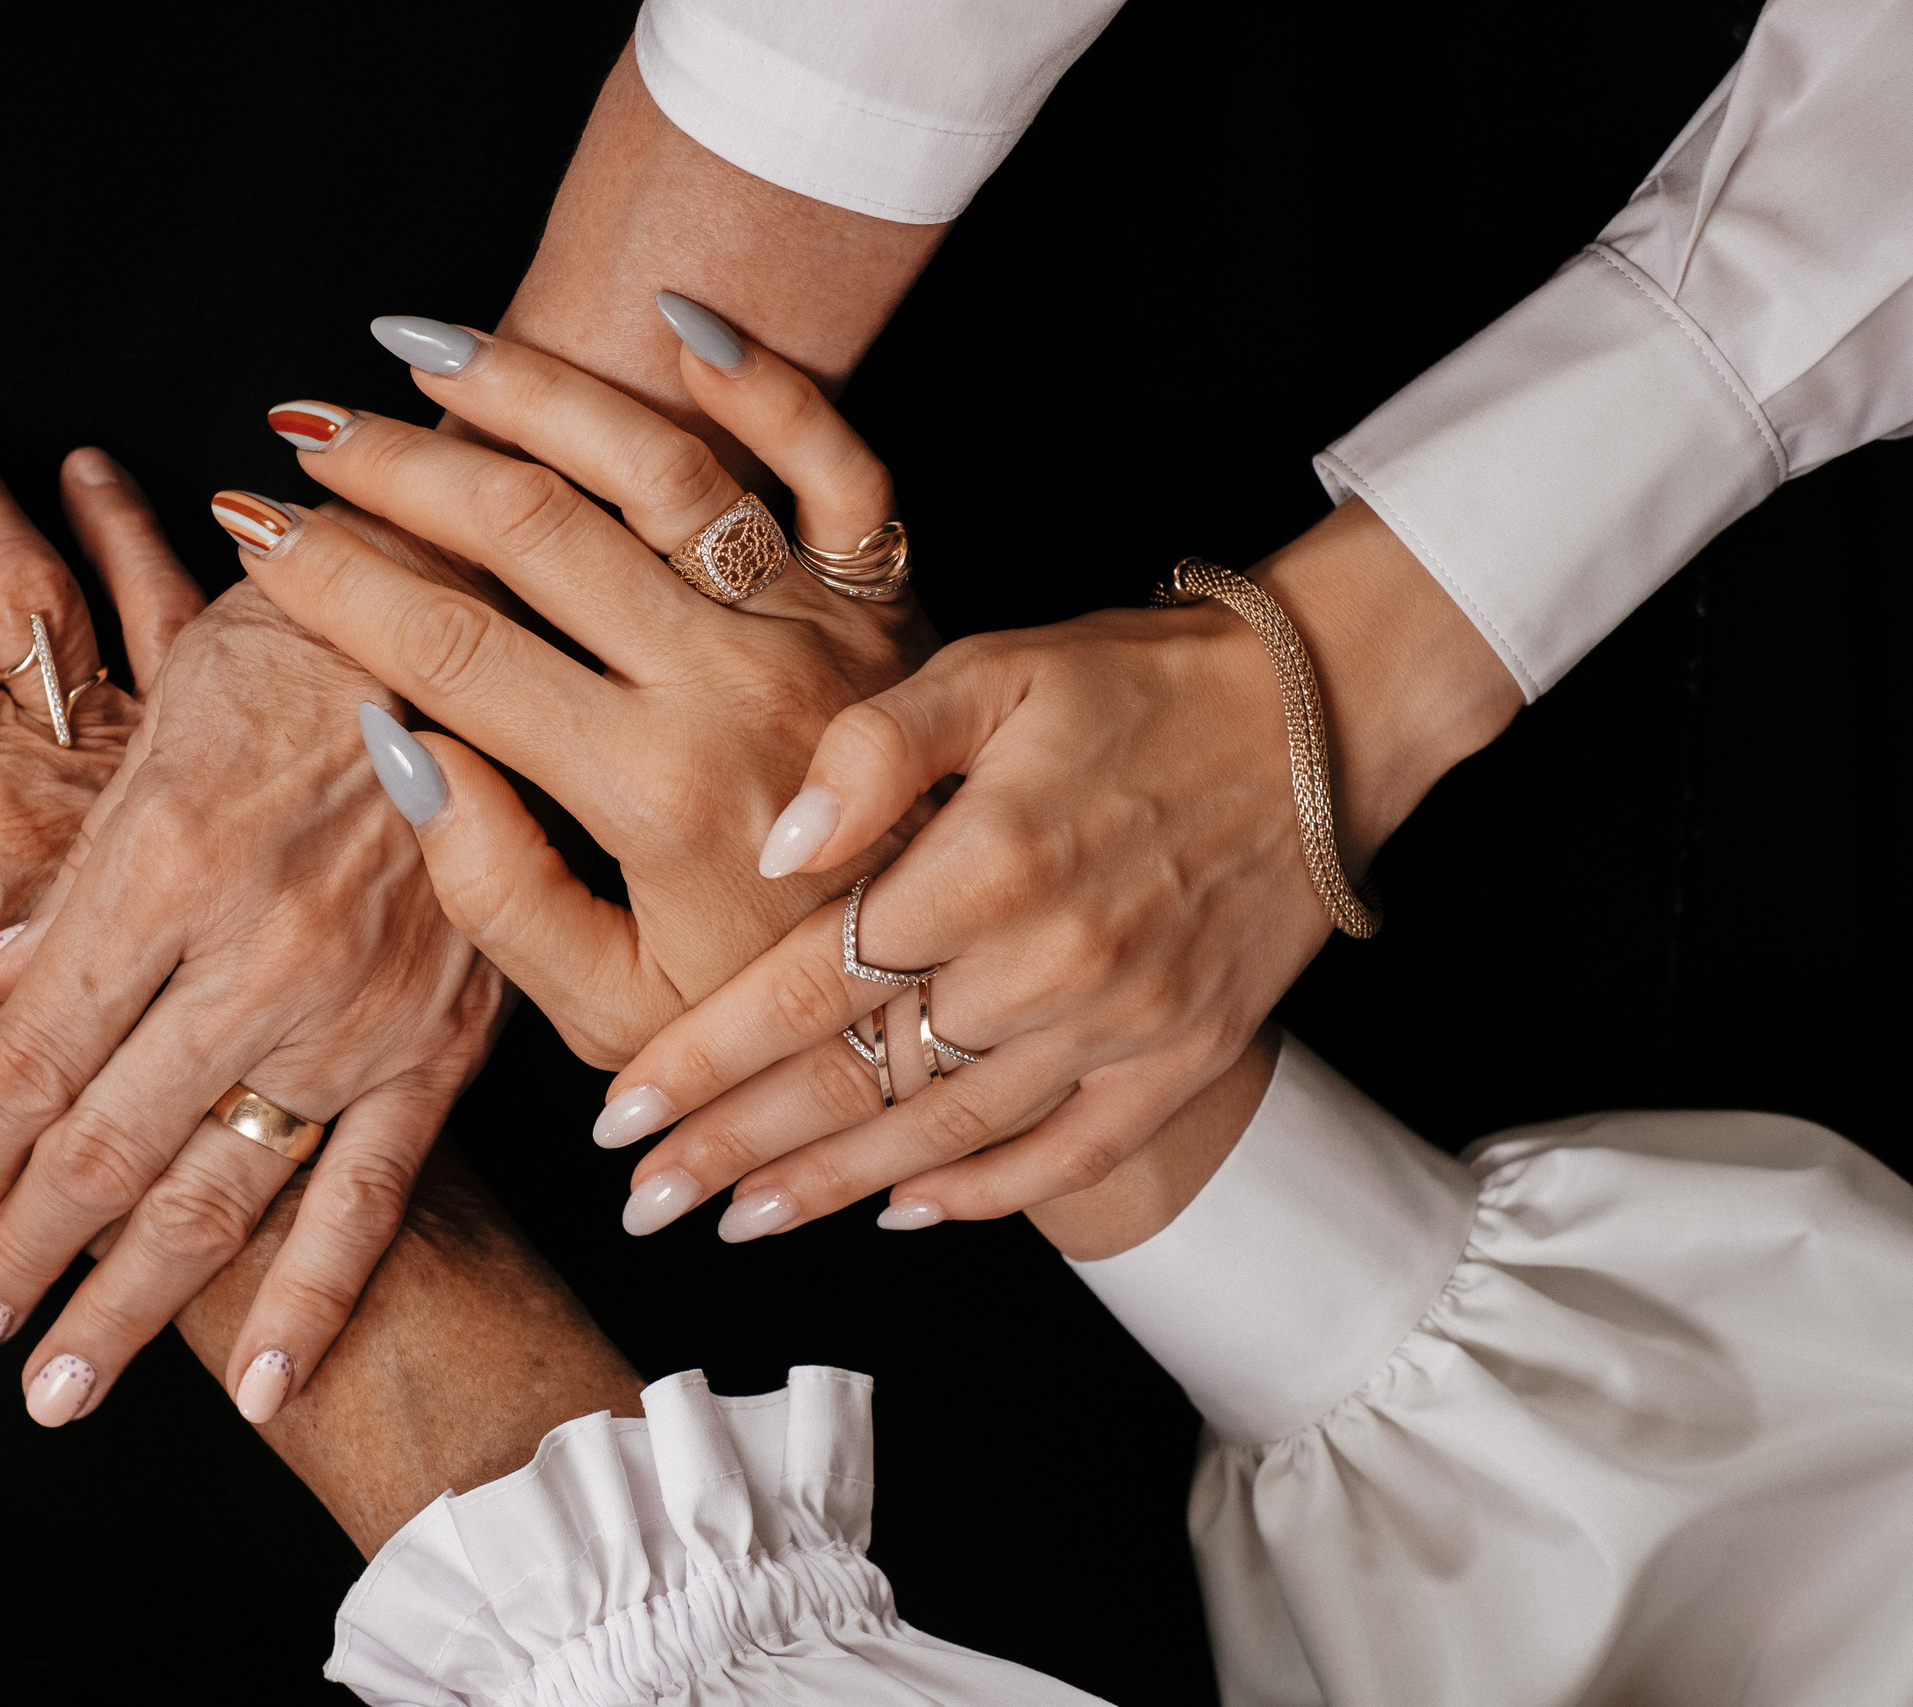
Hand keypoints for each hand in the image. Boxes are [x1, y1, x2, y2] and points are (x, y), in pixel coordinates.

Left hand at [0, 493, 501, 1429]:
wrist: (480, 620)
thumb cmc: (302, 647)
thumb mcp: (158, 722)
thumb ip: (75, 872)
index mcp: (166, 868)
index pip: (34, 1057)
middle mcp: (257, 958)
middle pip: (105, 1148)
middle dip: (20, 1257)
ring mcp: (358, 1012)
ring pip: (220, 1191)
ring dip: (129, 1303)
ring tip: (60, 1389)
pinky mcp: (442, 1039)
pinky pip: (372, 1190)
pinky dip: (315, 1295)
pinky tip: (261, 1384)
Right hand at [225, 318, 935, 1075]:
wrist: (943, 985)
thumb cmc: (766, 1010)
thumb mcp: (610, 1010)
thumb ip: (495, 893)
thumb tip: (398, 744)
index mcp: (648, 785)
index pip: (451, 649)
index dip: (335, 582)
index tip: (253, 530)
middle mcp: (729, 680)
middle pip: (531, 529)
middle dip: (396, 468)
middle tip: (301, 433)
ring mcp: (808, 622)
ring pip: (658, 463)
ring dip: (530, 390)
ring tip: (419, 346)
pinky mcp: (880, 595)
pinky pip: (837, 462)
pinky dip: (767, 383)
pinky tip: (673, 324)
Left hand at [598, 498, 1522, 1241]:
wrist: (1320, 715)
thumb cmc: (1138, 682)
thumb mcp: (994, 669)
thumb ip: (872, 750)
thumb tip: (773, 846)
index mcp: (986, 864)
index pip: (809, 988)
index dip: (706, 1060)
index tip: (620, 1115)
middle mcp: (1049, 963)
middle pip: (856, 1081)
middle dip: (735, 1150)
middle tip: (643, 1202)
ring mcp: (1121, 1024)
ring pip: (945, 1134)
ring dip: (832, 1189)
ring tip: (738, 1222)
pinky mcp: (1181, 1055)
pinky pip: (1067, 1155)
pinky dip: (983, 1194)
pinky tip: (903, 1213)